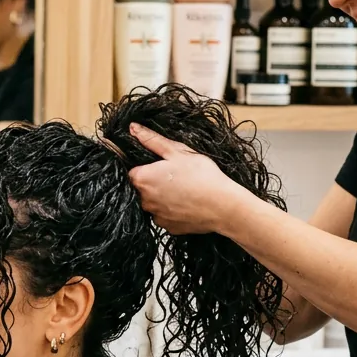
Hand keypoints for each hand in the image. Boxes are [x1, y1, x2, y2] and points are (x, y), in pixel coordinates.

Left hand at [128, 123, 243, 235]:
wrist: (223, 206)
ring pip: (154, 203)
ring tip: (185, 190)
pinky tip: (188, 203)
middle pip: (143, 188)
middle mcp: (144, 201)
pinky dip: (173, 210)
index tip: (163, 165)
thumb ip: (152, 140)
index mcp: (142, 179)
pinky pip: (166, 216)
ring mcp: (156, 216)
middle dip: (155, 181)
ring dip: (164, 197)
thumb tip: (133, 128)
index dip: (148, 166)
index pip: (133, 171)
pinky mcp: (168, 228)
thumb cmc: (201, 176)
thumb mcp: (177, 152)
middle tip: (177, 175)